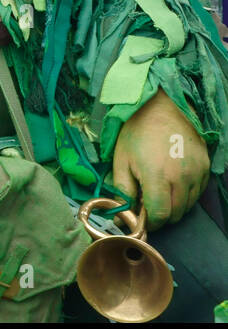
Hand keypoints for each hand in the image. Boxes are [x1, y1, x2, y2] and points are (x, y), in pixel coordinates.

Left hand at [111, 90, 208, 229]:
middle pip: (176, 213)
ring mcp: (197, 172)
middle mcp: (182, 177)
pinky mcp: (206, 167)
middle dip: (162, 215)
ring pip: (188, 205)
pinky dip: (186, 194)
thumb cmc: (137, 131)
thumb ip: (123, 189)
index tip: (143, 218)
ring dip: (174, 206)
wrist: (163, 106)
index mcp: (157, 175)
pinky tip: (173, 182)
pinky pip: (198, 192)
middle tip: (149, 203)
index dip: (151, 222)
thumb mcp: (121, 159)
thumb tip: (124, 213)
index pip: (160, 215)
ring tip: (160, 191)